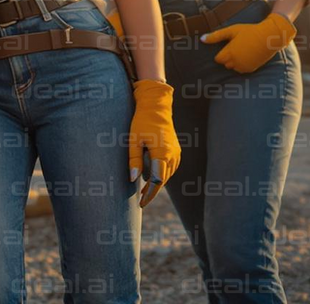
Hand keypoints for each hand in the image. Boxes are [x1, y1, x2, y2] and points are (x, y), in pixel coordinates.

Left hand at [128, 79, 178, 206]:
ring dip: (157, 184)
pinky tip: (152, 179)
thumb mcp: (133, 140)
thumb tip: (132, 179)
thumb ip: (134, 160)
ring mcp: (176, 154)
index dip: (150, 193)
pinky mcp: (176, 151)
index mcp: (162, 153)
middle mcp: (173, 155)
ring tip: (144, 193)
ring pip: (167, 175)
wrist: (156, 107)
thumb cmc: (141, 121)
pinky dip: (162, 175)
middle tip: (141, 202)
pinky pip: (170, 168)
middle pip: (163, 180)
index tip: (141, 203)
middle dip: (153, 192)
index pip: (158, 181)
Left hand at [203, 13, 295, 73]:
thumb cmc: (249, 31)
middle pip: (225, 63)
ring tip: (242, 50)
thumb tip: (201, 39)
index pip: (218, 59)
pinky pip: (242, 70)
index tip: (227, 45)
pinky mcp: (252, 69)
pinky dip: (243, 64)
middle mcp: (236, 62)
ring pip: (233, 68)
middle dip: (227, 57)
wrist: (269, 36)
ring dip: (235, 62)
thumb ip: (216, 36)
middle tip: (236, 46)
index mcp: (230, 53)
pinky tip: (248, 55)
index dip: (221, 52)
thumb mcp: (231, 31)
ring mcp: (245, 67)